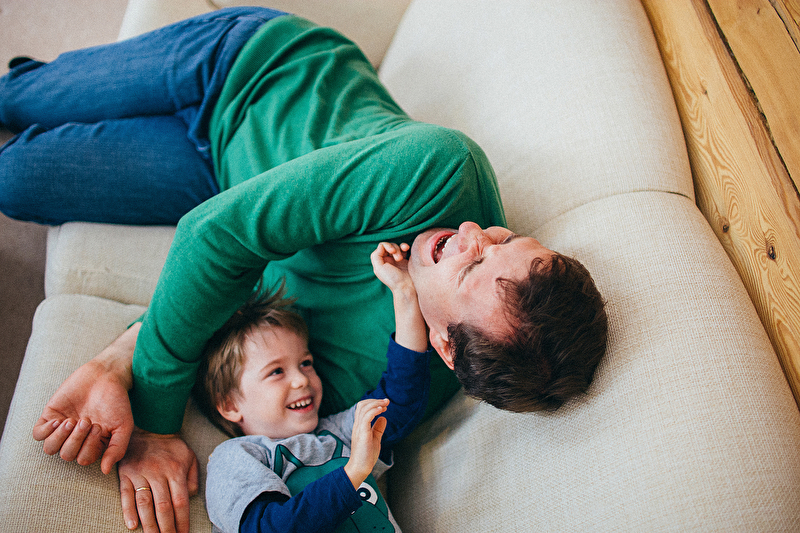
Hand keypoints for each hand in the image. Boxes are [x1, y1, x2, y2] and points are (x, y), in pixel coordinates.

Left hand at [32, 323, 139, 473]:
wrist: (105, 375)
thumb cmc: (117, 401)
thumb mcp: (124, 426)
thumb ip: (117, 449)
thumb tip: (106, 470)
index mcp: (93, 444)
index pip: (84, 459)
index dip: (89, 446)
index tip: (98, 426)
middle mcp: (76, 439)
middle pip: (66, 455)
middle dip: (76, 439)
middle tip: (87, 420)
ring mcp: (62, 428)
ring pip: (50, 448)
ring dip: (61, 436)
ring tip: (72, 420)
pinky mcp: (50, 416)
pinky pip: (38, 434)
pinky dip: (47, 430)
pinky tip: (59, 420)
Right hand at [118, 429, 198, 532]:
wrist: (149, 427)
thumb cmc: (172, 447)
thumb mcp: (189, 457)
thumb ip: (192, 478)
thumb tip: (191, 497)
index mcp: (176, 471)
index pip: (180, 501)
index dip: (182, 520)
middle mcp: (158, 473)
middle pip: (163, 506)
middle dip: (167, 528)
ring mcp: (141, 474)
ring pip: (145, 504)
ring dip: (149, 525)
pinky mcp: (126, 473)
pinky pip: (126, 495)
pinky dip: (128, 511)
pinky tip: (132, 526)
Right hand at [344, 398, 388, 488]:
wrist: (360, 468)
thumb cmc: (367, 456)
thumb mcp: (375, 439)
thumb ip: (378, 428)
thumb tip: (383, 418)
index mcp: (360, 426)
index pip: (363, 408)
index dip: (374, 403)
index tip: (385, 405)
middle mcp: (358, 425)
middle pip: (362, 405)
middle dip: (375, 400)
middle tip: (387, 401)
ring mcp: (359, 429)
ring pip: (364, 408)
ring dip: (376, 403)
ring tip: (385, 404)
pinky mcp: (362, 433)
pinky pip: (366, 417)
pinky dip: (374, 410)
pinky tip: (381, 410)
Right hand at [371, 243, 427, 351]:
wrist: (407, 288)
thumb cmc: (412, 278)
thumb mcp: (410, 262)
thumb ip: (406, 253)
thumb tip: (407, 243)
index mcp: (394, 264)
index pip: (394, 248)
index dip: (400, 246)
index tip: (407, 249)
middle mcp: (386, 264)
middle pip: (389, 247)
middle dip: (396, 247)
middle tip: (402, 256)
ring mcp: (381, 265)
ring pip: (384, 246)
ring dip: (393, 247)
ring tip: (399, 257)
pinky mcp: (377, 265)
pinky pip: (379, 247)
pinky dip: (386, 246)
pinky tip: (393, 252)